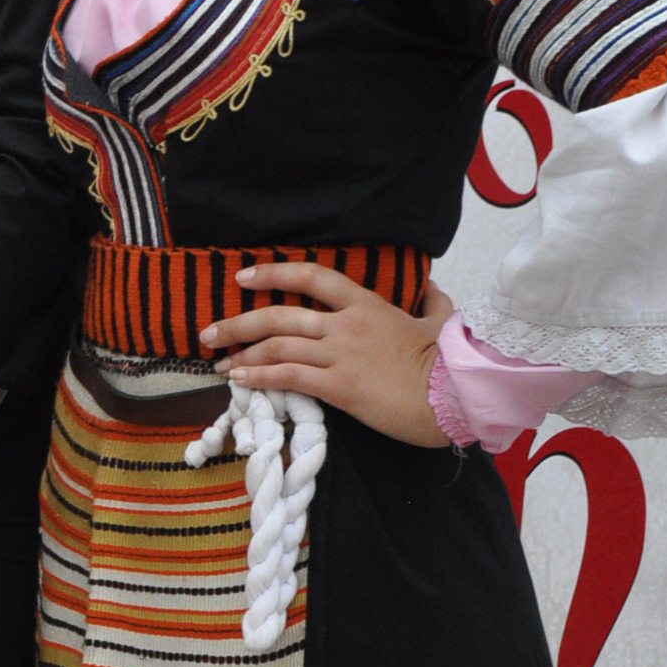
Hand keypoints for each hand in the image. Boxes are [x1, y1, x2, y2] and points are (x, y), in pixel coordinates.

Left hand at [200, 260, 446, 447]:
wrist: (455, 393)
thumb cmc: (448, 360)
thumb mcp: (441, 320)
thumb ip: (432, 301)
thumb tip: (432, 287)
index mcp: (366, 304)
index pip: (311, 277)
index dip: (273, 273)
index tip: (243, 277)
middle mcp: (347, 324)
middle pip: (280, 315)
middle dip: (238, 322)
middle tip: (210, 332)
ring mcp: (341, 354)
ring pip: (278, 345)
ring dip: (242, 353)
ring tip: (219, 363)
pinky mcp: (339, 386)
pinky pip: (289, 376)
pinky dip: (259, 376)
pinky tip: (240, 379)